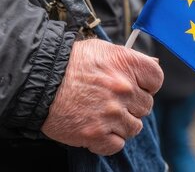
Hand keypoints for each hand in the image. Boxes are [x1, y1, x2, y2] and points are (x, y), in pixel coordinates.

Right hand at [41, 39, 162, 154]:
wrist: (37, 81)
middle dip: (133, 105)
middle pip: (146, 105)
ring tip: (105, 115)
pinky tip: (98, 128)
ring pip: (134, 127)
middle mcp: (123, 89)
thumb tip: (153, 64)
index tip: (140, 87)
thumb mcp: (102, 49)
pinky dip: (109, 140)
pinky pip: (117, 144)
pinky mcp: (96, 134)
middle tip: (115, 101)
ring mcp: (111, 113)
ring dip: (122, 124)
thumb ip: (129, 58)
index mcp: (126, 64)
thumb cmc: (69, 63)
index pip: (157, 78)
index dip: (148, 84)